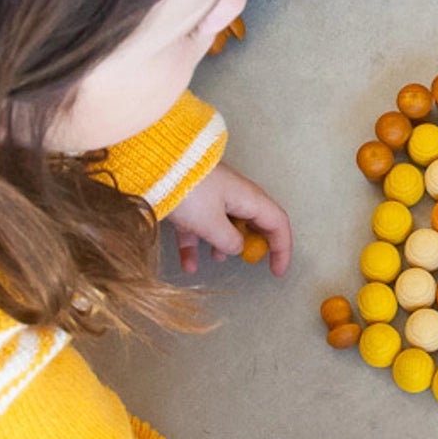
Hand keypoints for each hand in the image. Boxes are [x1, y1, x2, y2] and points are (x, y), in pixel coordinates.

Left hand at [168, 163, 291, 274]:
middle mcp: (236, 195)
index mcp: (249, 198)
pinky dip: (197, 245)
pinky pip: (200, 226)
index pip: (277, 223)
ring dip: (223, 244)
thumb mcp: (211, 223)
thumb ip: (228, 240)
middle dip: (254, 244)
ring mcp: (213, 197)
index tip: (276, 271)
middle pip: (255, 223)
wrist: (155, 167)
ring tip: (216, 260)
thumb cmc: (190, 193)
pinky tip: (188, 265)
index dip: (282, 248)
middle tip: (248, 262)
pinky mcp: (192, 201)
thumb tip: (238, 248)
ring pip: (226, 225)